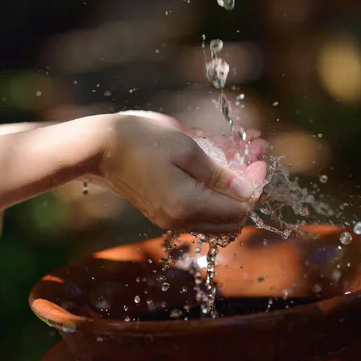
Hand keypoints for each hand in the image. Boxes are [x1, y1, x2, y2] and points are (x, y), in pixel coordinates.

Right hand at [95, 111, 267, 233]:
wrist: (100, 147)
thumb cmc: (142, 140)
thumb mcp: (186, 149)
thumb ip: (219, 174)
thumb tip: (248, 190)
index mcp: (187, 207)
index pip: (239, 208)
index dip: (256, 183)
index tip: (261, 156)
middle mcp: (181, 220)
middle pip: (232, 215)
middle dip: (249, 184)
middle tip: (256, 154)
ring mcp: (171, 216)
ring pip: (217, 210)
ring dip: (235, 182)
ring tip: (245, 148)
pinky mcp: (164, 208)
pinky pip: (200, 204)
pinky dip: (216, 185)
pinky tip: (222, 157)